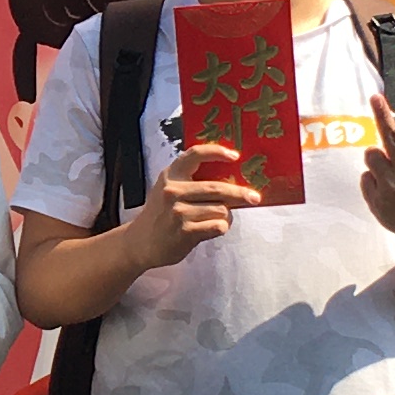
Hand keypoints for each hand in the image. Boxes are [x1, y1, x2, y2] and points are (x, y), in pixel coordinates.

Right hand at [126, 142, 259, 265]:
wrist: (140, 242)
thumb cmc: (160, 214)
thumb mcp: (168, 190)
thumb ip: (191, 181)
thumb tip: (231, 179)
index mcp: (171, 175)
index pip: (195, 154)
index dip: (217, 152)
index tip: (235, 156)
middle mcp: (173, 191)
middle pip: (217, 188)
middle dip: (240, 193)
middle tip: (254, 197)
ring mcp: (178, 212)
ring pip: (221, 210)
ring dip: (226, 215)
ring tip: (218, 219)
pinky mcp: (185, 231)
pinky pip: (218, 226)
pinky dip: (221, 227)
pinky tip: (212, 229)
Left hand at [360, 91, 394, 249]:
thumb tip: (391, 136)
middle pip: (390, 137)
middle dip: (382, 114)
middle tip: (375, 97)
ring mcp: (392, 185)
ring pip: (370, 154)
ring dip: (374, 157)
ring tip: (386, 170)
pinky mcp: (378, 199)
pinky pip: (365, 177)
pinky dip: (372, 180)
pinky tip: (384, 191)